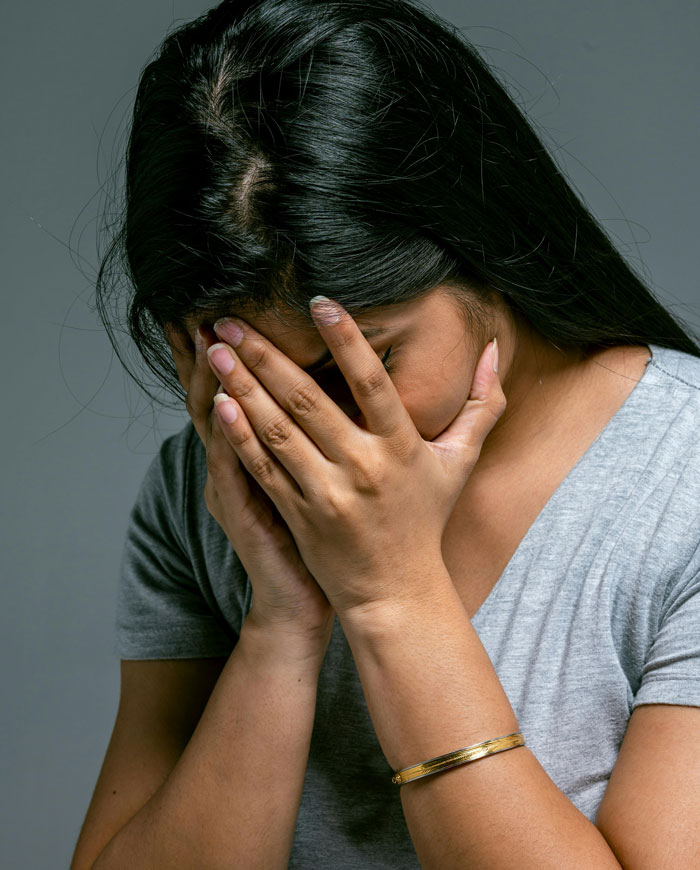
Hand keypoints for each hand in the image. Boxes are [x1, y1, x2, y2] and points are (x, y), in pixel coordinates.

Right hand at [164, 323, 333, 645]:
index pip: (240, 391)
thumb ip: (317, 433)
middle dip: (211, 354)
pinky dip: (228, 436)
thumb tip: (346, 388)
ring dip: (213, 382)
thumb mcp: (311, 477)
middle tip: (207, 308)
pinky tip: (224, 405)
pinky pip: (232, 469)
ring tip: (212, 339)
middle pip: (216, 397)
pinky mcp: (242, 514)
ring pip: (218, 425)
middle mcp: (238, 462)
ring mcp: (234, 486)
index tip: (229, 308)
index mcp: (261, 450)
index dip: (231, 353)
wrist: (302, 596)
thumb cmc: (317, 534)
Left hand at [206, 298, 505, 615]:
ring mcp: (327, 493)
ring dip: (242, 386)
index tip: (319, 302)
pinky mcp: (299, 514)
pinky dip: (240, 435)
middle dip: (266, 355)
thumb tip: (495, 350)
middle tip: (233, 318)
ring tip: (216, 351)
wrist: (395, 591)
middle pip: (307, 400)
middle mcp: (363, 467)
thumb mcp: (461, 462)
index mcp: (402, 448)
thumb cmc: (425, 519)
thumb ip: (481, 405)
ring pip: (277, 430)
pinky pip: (264, 467)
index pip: (372, 384)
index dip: (346, 340)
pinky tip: (218, 404)